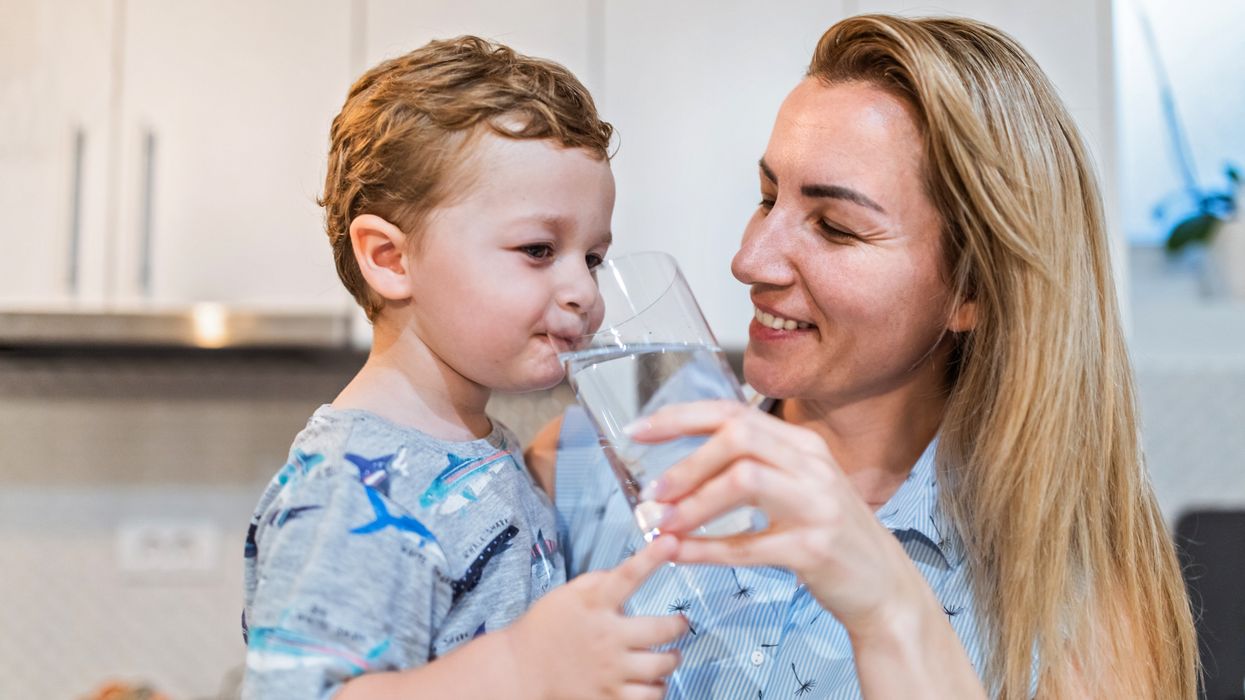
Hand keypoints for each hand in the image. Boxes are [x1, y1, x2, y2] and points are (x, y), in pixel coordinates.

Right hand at [504, 535, 688, 699]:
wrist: (520, 669)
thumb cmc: (545, 628)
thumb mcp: (568, 594)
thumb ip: (600, 582)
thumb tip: (631, 570)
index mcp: (594, 605)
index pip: (627, 575)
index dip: (651, 556)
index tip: (670, 542)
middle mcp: (606, 636)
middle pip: (662, 630)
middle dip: (678, 625)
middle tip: (679, 624)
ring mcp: (610, 670)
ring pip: (662, 666)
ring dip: (671, 658)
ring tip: (669, 655)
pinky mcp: (609, 697)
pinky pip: (650, 696)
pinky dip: (658, 688)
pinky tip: (653, 680)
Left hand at [629, 401, 926, 636]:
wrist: (883, 586)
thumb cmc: (830, 536)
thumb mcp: (797, 488)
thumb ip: (750, 468)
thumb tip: (681, 469)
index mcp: (801, 445)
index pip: (733, 412)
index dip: (680, 417)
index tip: (638, 430)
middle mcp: (812, 465)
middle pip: (738, 437)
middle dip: (686, 462)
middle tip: (653, 490)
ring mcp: (817, 505)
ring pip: (743, 481)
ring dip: (694, 503)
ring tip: (662, 523)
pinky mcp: (815, 548)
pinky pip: (749, 545)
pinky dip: (707, 549)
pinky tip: (680, 554)